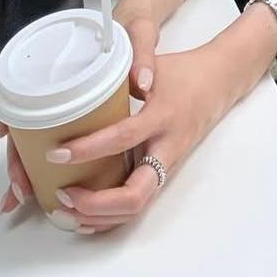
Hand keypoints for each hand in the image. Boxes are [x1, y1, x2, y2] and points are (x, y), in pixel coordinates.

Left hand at [1, 22, 275, 232]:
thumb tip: (102, 85)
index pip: (125, 137)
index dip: (89, 148)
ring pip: (136, 207)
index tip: (57, 152)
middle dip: (96, 203)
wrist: (219, 83)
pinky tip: (85, 215)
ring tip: (66, 209)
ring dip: (100, 216)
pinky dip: (110, 216)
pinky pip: (137, 203)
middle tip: (63, 195)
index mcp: (163, 116)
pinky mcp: (161, 173)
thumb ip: (131, 64)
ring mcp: (165, 165)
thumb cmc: (183, 71)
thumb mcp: (157, 60)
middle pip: (135, 195)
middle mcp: (166, 148)